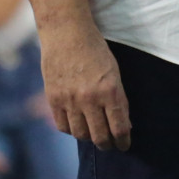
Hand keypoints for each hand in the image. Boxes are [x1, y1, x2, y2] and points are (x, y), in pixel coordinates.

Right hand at [39, 20, 130, 149]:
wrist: (67, 33)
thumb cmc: (96, 49)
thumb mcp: (114, 71)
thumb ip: (117, 97)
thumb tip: (122, 123)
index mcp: (110, 90)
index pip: (119, 127)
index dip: (123, 141)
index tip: (124, 146)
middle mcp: (90, 99)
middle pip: (99, 137)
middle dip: (107, 144)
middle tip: (110, 145)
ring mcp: (70, 100)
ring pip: (80, 134)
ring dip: (88, 137)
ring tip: (93, 134)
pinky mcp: (54, 99)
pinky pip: (63, 126)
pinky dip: (71, 129)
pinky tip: (76, 125)